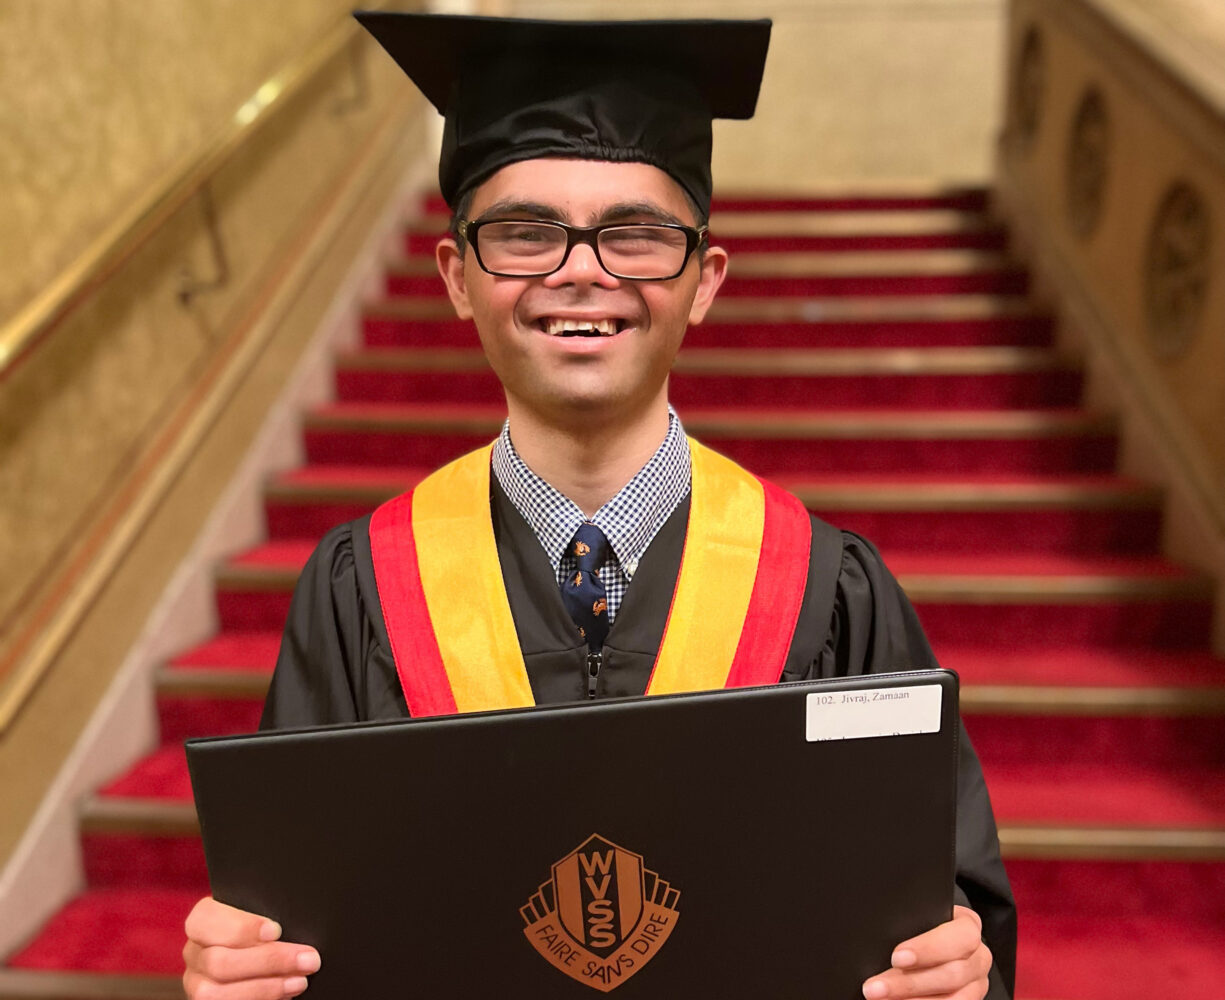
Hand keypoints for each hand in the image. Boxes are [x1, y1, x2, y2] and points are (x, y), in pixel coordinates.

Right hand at [183, 896, 320, 999]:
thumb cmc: (267, 932)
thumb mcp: (264, 918)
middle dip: (268, 961)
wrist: (260, 959)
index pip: (207, 920)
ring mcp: (196, 984)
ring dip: (264, 989)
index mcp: (202, 923)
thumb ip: (268, 921)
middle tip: (308, 959)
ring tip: (299, 982)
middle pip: (218, 961)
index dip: (242, 927)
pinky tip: (285, 996)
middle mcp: (194, 954)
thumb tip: (296, 922)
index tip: (277, 930)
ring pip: (215, 993)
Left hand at [861, 905, 991, 998]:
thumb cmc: (917, 930)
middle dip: (909, 982)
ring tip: (882, 999)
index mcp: (968, 928)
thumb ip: (907, 927)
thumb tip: (878, 938)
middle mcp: (978, 958)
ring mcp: (976, 985)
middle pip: (952, 974)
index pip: (960, 936)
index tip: (896, 957)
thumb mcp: (916, 921)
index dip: (928, 948)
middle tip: (876, 987)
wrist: (928, 948)